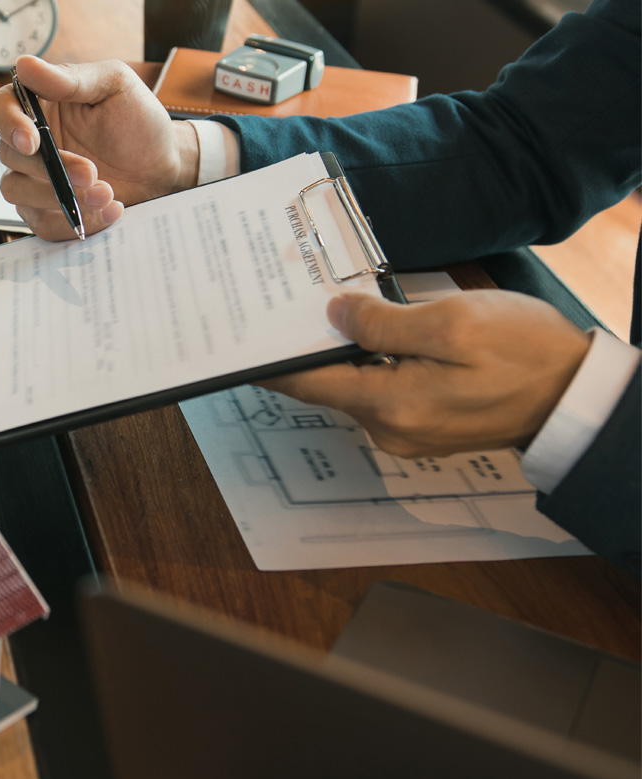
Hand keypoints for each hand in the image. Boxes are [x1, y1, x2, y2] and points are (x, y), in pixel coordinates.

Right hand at [0, 56, 198, 239]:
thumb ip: (70, 79)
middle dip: (51, 169)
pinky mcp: (49, 210)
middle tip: (92, 174)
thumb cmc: (138, 119)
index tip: (34, 142)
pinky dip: (74, 222)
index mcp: (39, 104)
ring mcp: (36, 178)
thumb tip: (25, 65)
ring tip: (107, 193)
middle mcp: (32, 142)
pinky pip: (42, 225)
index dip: (8, 125)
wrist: (162, 164)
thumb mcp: (113, 86)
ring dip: (60, 198)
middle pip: (9, 156)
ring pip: (17, 192)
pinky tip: (109, 210)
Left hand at [258, 290, 591, 456]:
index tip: (237, 344)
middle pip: (327, 385)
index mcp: (389, 404)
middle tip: (280, 309)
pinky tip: (370, 335)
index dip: (269, 361)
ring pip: (353, 386)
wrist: (578, 395)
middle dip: (305, 348)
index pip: (306, 383)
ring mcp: (406, 431)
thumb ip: (384, 322)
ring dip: (339, 353)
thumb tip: (335, 317)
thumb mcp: (452, 323)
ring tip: (326, 313)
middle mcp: (389, 428)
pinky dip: (368, 364)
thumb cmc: (526, 356)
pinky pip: (380, 391)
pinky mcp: (424, 423)